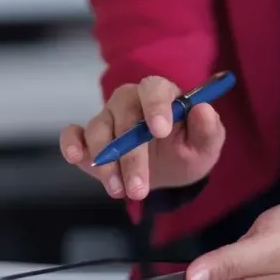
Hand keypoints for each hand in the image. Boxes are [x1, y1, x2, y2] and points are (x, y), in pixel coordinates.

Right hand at [60, 76, 224, 199]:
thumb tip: (204, 109)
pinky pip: (74, 133)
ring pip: (99, 131)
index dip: (156, 107)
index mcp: (162, 95)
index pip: (154, 88)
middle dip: (131, 156)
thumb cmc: (188, 150)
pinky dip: (71, 143)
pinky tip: (76, 157)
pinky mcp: (88, 138)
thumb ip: (208, 129)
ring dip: (107, 164)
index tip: (160, 132)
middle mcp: (131, 101)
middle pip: (124, 116)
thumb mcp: (206, 146)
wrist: (170, 171)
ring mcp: (108, 117)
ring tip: (120, 191)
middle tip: (139, 188)